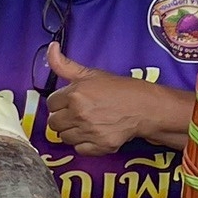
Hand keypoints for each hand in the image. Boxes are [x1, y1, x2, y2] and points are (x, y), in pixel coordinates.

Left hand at [44, 44, 162, 153]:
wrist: (146, 107)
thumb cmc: (120, 89)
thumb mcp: (91, 74)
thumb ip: (64, 64)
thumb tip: (51, 48)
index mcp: (75, 94)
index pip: (51, 103)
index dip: (60, 102)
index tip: (71, 102)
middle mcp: (79, 114)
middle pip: (53, 122)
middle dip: (63, 117)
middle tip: (77, 113)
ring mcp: (90, 131)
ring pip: (64, 137)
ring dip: (72, 132)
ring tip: (86, 123)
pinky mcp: (100, 146)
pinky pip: (79, 149)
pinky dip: (84, 145)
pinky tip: (93, 134)